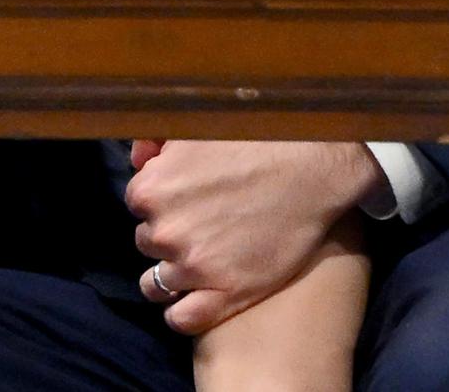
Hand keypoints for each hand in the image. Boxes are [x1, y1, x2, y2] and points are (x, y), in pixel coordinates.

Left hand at [124, 140, 380, 333]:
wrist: (312, 167)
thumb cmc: (254, 141)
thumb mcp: (194, 129)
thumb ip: (154, 142)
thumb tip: (136, 161)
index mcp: (151, 190)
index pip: (137, 205)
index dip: (160, 203)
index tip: (182, 201)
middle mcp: (165, 231)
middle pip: (148, 241)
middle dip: (168, 234)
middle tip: (200, 226)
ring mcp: (195, 267)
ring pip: (158, 283)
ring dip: (171, 275)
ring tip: (195, 265)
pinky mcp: (227, 294)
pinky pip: (182, 318)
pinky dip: (181, 314)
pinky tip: (194, 301)